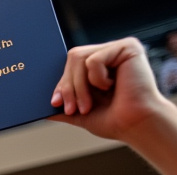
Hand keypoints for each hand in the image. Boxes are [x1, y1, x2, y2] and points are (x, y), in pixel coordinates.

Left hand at [51, 37, 166, 140]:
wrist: (136, 125)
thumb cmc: (115, 121)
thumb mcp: (81, 113)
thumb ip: (64, 107)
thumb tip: (40, 110)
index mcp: (101, 65)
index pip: (71, 64)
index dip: (61, 82)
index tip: (55, 102)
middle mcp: (110, 53)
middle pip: (73, 57)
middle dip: (68, 87)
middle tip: (72, 109)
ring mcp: (118, 48)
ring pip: (79, 58)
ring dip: (79, 87)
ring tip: (88, 105)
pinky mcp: (127, 47)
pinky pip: (94, 60)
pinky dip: (97, 79)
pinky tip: (112, 86)